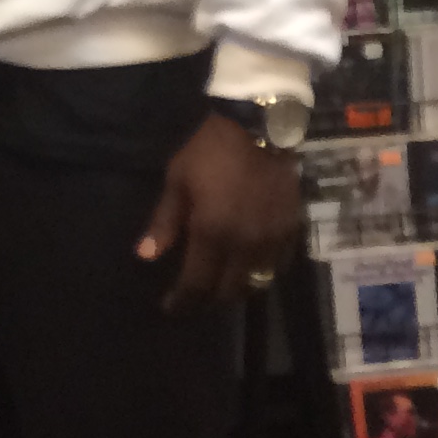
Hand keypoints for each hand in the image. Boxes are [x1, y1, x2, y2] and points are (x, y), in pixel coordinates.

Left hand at [137, 112, 302, 313]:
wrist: (258, 129)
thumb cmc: (209, 152)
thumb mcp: (177, 181)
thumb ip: (164, 222)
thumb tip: (146, 257)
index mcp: (213, 234)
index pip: (197, 284)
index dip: (182, 302)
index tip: (170, 309)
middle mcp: (245, 246)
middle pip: (228, 291)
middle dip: (208, 300)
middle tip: (193, 298)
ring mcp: (272, 241)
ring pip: (255, 283)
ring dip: (235, 289)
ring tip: (218, 285)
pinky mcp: (291, 232)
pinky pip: (277, 267)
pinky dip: (260, 273)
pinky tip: (248, 267)